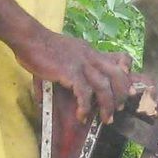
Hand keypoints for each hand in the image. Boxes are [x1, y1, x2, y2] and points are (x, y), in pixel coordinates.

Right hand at [20, 31, 134, 122]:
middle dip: (121, 95)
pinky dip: (85, 107)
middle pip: (117, 76)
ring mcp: (82, 64)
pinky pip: (84, 93)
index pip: (119, 59)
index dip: (127, 74)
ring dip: (107, 106)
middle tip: (118, 109)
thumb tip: (43, 101)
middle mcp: (90, 57)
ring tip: (106, 119)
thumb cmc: (40, 48)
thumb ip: (61, 76)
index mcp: (91, 52)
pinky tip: (82, 116)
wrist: (29, 38)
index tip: (128, 89)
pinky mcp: (70, 72)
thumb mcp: (60, 57)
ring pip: (104, 87)